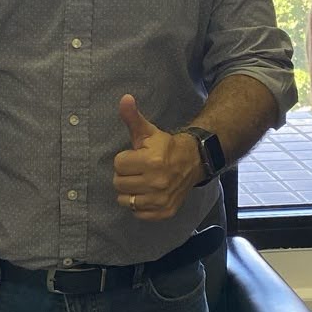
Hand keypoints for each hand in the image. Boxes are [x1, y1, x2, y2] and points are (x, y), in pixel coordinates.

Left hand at [112, 95, 203, 221]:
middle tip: (138, 169)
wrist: (192, 161)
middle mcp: (156, 182)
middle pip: (119, 183)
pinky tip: (147, 193)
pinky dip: (139, 205)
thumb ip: (132, 117)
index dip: (125, 159)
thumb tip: (124, 98)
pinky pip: (138, 214)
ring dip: (130, 191)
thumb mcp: (148, 131)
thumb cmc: (165, 146)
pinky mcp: (164, 212)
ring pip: (125, 200)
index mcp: (151, 161)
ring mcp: (160, 200)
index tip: (136, 157)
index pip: (118, 164)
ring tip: (141, 181)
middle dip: (126, 175)